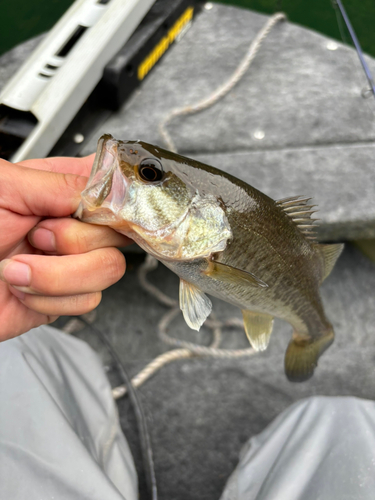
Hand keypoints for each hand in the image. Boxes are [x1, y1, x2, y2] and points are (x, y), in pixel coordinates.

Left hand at [0, 155, 130, 340]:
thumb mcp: (0, 187)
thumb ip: (59, 183)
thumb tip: (109, 189)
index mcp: (56, 190)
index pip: (114, 188)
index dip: (122, 201)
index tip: (110, 212)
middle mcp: (68, 226)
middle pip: (118, 234)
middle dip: (75, 242)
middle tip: (36, 236)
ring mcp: (68, 263)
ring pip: (108, 270)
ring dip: (58, 275)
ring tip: (16, 267)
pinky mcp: (61, 297)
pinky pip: (86, 301)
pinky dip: (49, 299)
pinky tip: (21, 288)